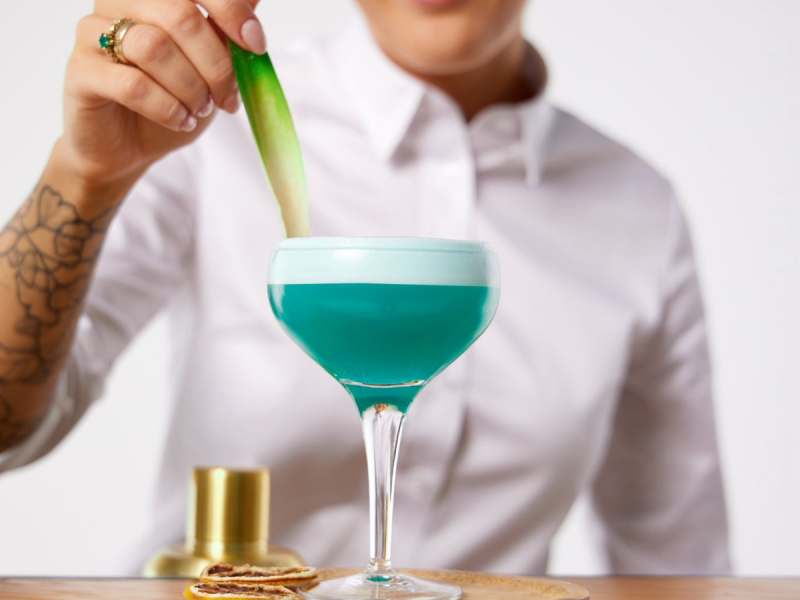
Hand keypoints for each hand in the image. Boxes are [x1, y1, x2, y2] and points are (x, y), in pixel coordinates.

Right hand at [56, 0, 266, 201]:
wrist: (129, 147)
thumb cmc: (170, 99)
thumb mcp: (209, 66)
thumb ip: (225, 30)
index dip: (231, 10)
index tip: (255, 45)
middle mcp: (118, 1)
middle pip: (179, 15)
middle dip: (216, 63)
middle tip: (228, 97)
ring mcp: (93, 33)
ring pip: (155, 48)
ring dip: (191, 87)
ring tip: (200, 109)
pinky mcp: (81, 71)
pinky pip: (132, 85)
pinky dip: (167, 107)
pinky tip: (180, 119)